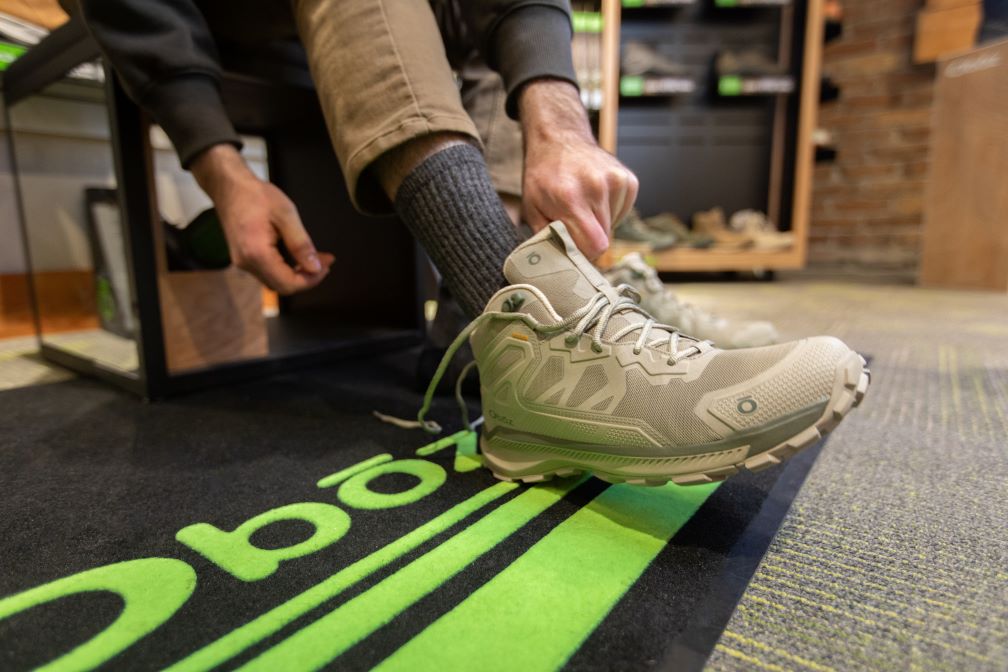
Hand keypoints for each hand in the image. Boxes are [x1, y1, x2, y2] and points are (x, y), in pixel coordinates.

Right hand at [190, 144, 333, 293]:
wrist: (228, 186)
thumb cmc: (255, 195)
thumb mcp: (286, 214)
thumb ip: (301, 243)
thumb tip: (315, 267)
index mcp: (256, 253)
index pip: (288, 283)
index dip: (311, 279)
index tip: (327, 265)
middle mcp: (246, 263)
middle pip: (282, 287)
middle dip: (307, 278)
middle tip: (324, 261)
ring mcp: (243, 262)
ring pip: (275, 282)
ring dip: (297, 274)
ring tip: (315, 258)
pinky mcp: (243, 258)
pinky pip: (268, 273)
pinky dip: (285, 269)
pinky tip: (297, 256)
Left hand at [518, 80, 638, 259]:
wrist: (559, 138)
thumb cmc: (543, 176)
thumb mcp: (533, 208)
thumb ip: (547, 238)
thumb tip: (559, 267)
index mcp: (570, 197)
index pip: (594, 246)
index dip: (584, 255)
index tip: (574, 251)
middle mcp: (596, 187)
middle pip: (604, 239)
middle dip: (589, 239)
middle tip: (574, 225)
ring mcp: (616, 180)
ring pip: (614, 226)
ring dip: (599, 224)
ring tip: (583, 206)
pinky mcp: (628, 179)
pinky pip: (623, 212)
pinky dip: (610, 212)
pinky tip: (595, 198)